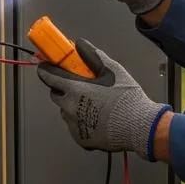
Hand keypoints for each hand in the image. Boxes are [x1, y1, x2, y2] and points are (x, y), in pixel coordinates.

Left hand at [37, 39, 170, 157]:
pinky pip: (75, 126)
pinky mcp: (81, 138)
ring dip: (73, 106)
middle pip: (56, 94)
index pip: (49, 77)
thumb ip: (93, 56)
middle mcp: (69, 108)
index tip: (45, 66)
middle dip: (64, 88)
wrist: (139, 127)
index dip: (46, 70)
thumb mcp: (113, 70)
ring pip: (66, 111)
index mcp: (74, 89)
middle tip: (80, 86)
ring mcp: (74, 125)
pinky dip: (82, 122)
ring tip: (96, 105)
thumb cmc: (127, 100)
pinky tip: (99, 118)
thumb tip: (81, 45)